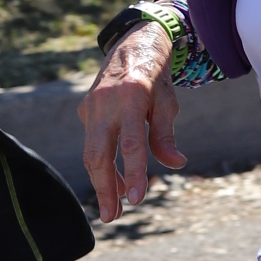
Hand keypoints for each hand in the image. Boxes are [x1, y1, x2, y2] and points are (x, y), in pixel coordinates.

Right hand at [79, 22, 185, 221]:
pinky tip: (116, 182)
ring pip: (90, 151)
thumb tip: (175, 164)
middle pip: (98, 154)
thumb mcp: (168, 103)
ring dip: (102, 181)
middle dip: (104, 188)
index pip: (131, 144)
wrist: (133, 44)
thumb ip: (166, 135)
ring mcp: (92, 106)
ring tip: (115, 207)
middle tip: (112, 217)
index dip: (134, 173)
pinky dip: (103, 164)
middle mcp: (106, 102)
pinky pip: (92, 143)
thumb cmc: (156, 76)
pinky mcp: (86, 109)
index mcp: (132, 97)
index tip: (137, 199)